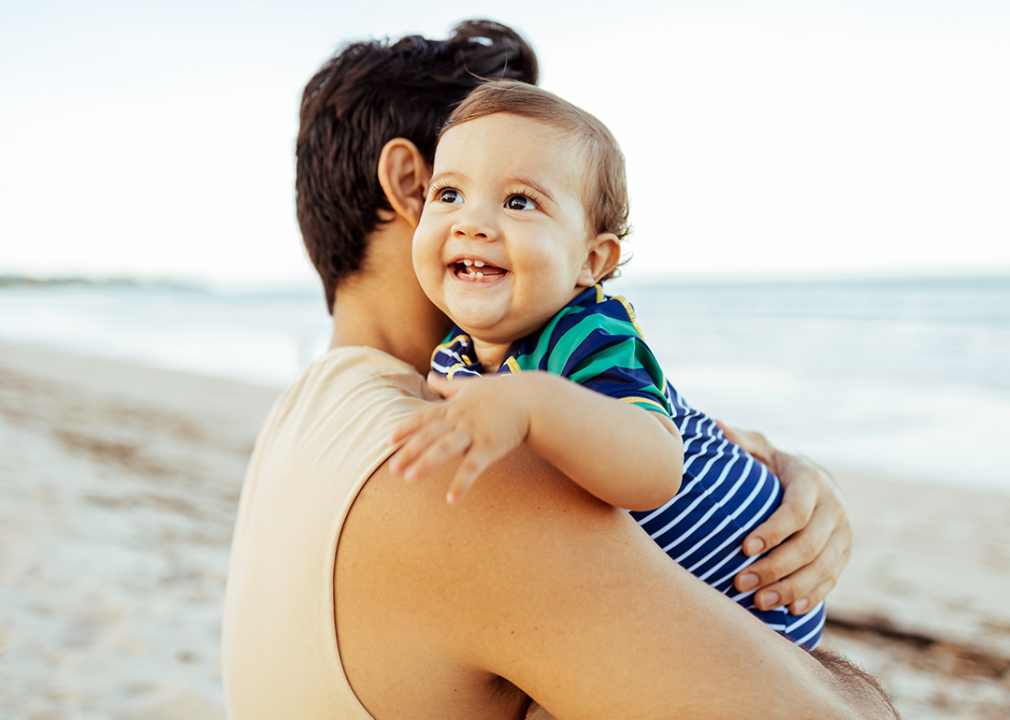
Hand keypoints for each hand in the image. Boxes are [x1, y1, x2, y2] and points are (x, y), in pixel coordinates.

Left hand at [389, 372, 531, 503]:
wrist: (532, 398)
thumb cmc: (501, 392)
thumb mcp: (470, 385)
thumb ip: (447, 385)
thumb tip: (429, 375)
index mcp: (454, 406)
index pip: (424, 417)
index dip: (406, 429)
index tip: (389, 441)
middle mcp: (460, 419)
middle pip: (429, 436)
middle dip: (410, 451)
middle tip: (393, 470)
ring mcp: (474, 432)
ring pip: (445, 448)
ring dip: (427, 464)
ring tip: (410, 480)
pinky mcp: (490, 446)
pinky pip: (473, 467)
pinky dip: (462, 482)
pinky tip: (451, 499)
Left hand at [717, 422, 851, 614]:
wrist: (814, 483)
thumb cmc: (774, 465)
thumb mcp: (760, 448)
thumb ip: (741, 441)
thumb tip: (715, 426)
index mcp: (811, 480)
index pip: (796, 511)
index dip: (772, 531)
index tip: (744, 547)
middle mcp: (833, 508)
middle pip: (808, 545)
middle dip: (775, 567)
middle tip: (741, 582)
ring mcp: (843, 534)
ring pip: (821, 568)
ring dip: (791, 588)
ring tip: (759, 601)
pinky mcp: (844, 554)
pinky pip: (831, 580)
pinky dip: (811, 596)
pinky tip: (790, 609)